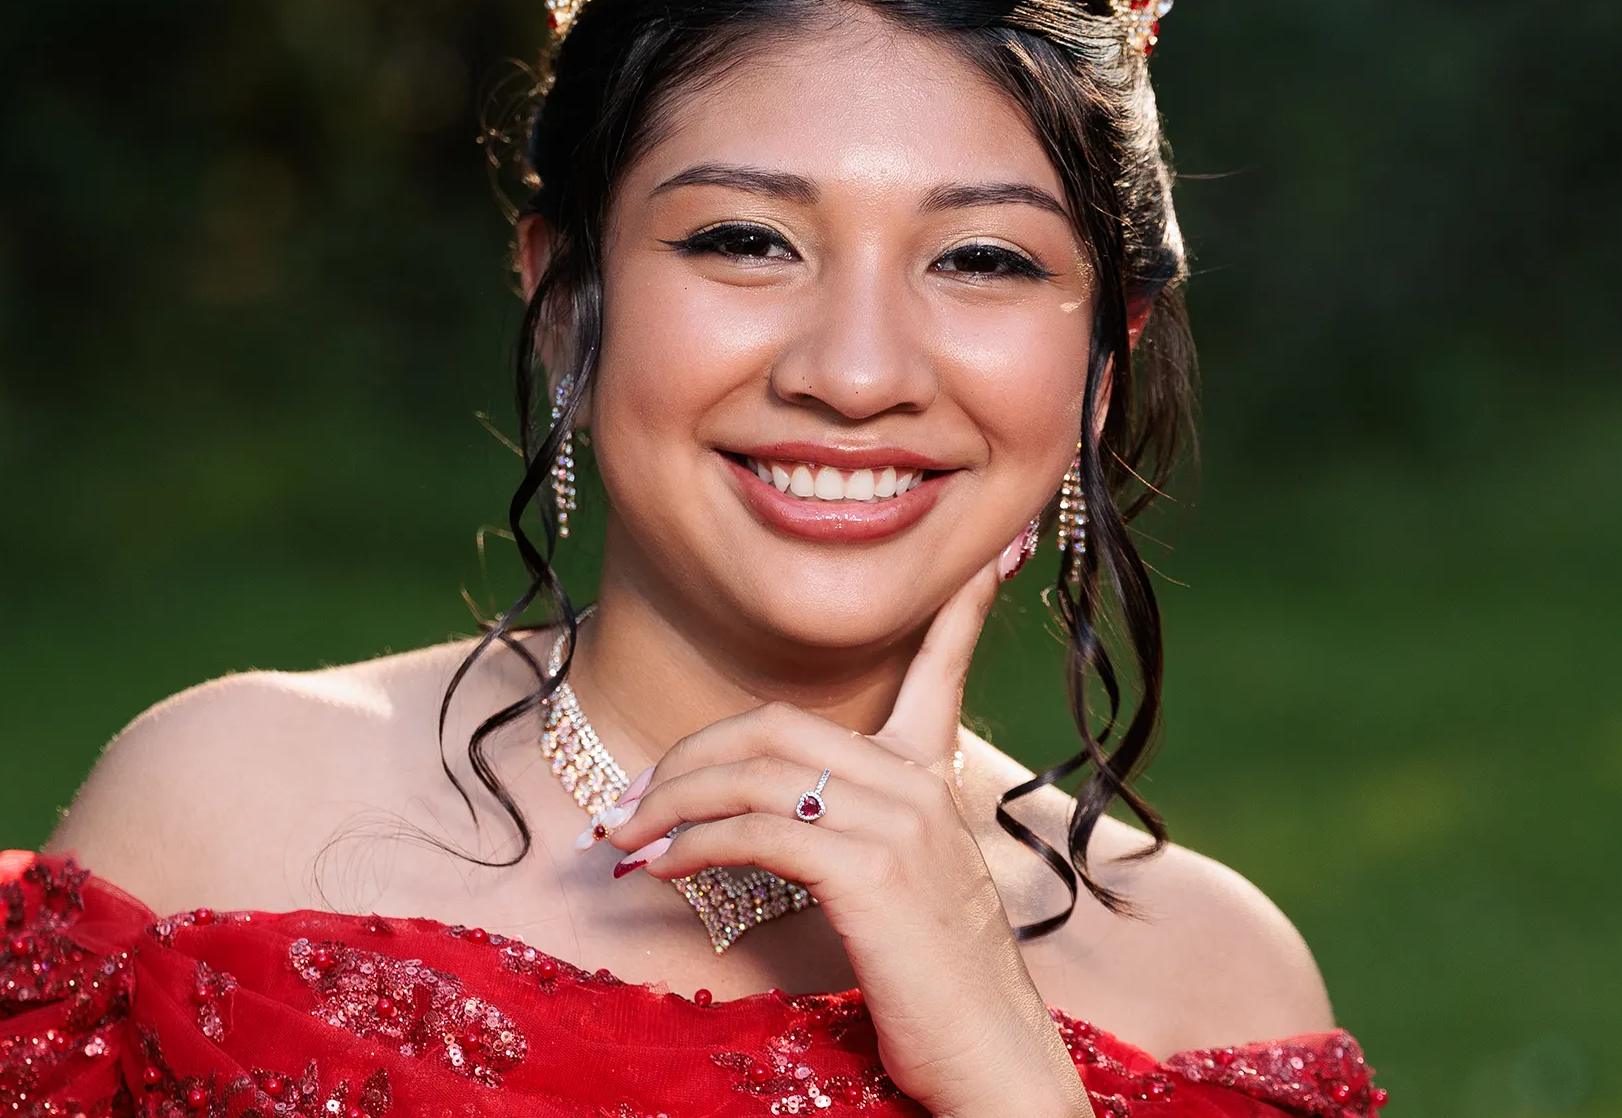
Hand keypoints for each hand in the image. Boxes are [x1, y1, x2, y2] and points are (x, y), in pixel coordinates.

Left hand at [599, 536, 1094, 1117]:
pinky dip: (693, 844)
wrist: (995, 1067)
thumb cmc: (940, 996)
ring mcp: (901, 828)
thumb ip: (859, 844)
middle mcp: (920, 790)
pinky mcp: (872, 876)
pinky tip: (662, 868)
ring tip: (625, 838)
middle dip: (691, 753)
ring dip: (670, 802)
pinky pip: (757, 831)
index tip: (983, 555)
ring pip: (757, 773)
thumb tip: (775, 831)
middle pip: (780, 725)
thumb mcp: (909, 898)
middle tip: (636, 798)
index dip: (956, 610)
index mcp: (932, 786)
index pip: (940, 670)